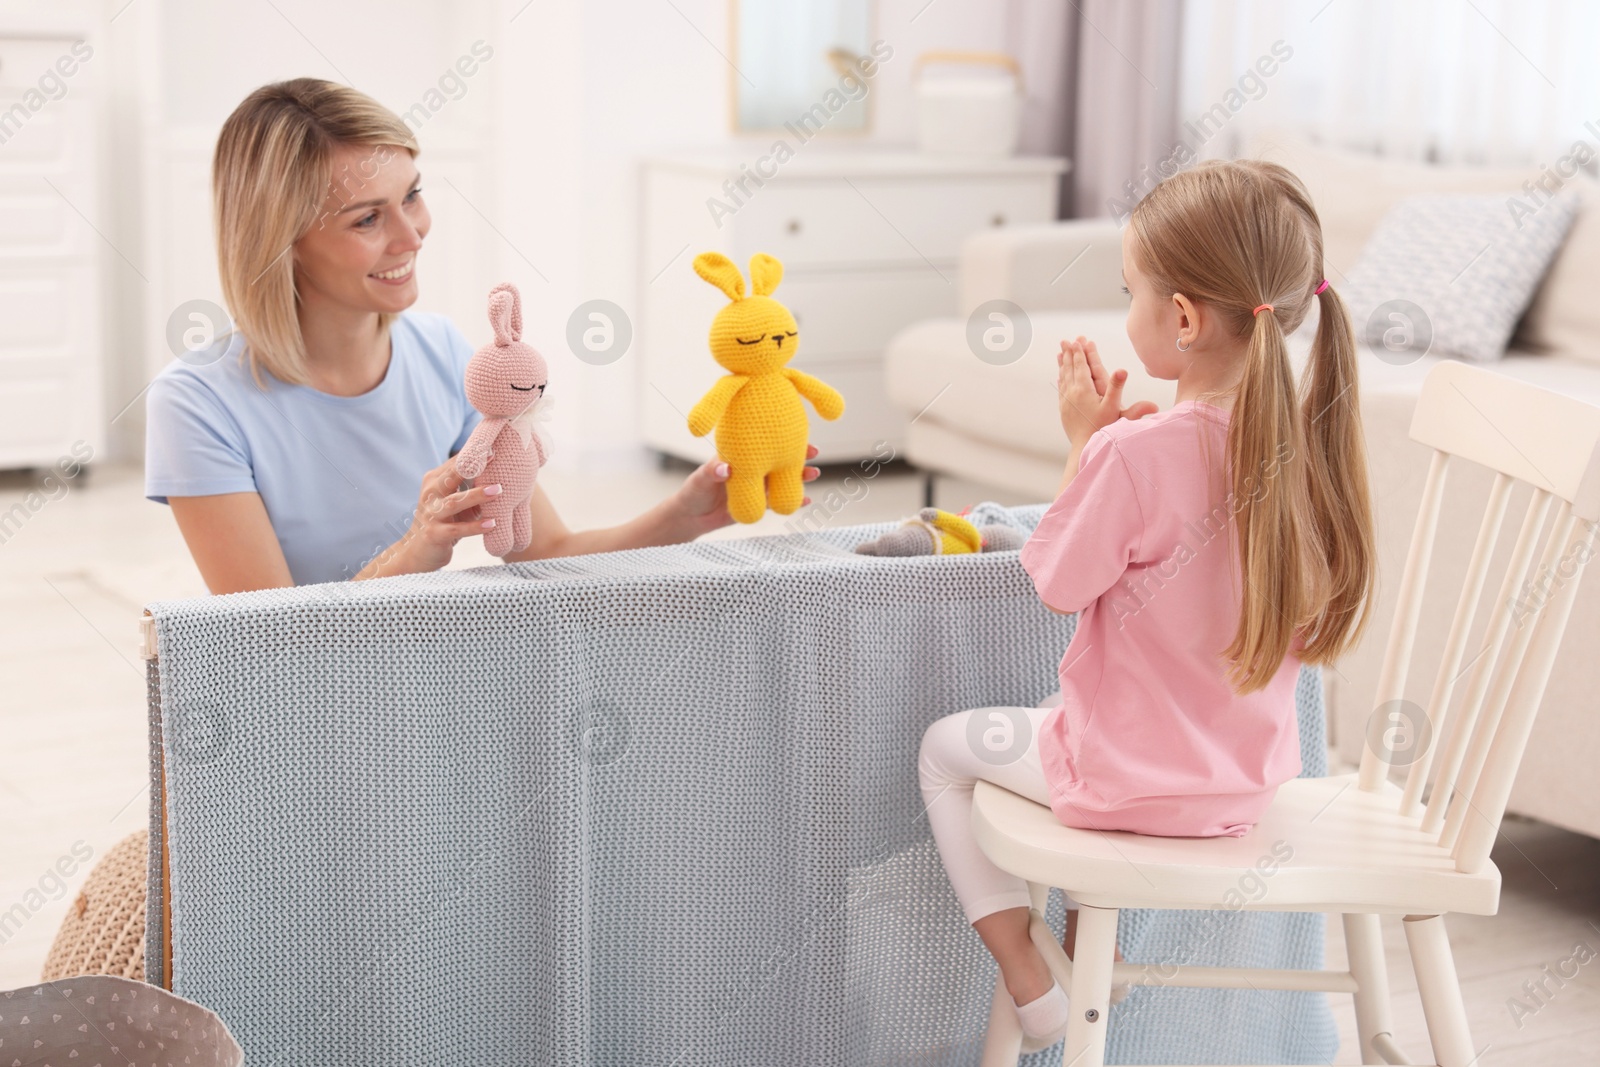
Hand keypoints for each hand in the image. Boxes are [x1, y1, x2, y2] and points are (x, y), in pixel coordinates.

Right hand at [370, 457, 501, 576]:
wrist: (418, 551)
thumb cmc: (443, 521)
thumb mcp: (455, 499)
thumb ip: (470, 485)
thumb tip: (499, 468)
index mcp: (435, 481)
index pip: (455, 463)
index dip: (474, 455)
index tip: (494, 446)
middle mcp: (430, 494)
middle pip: (451, 476)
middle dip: (473, 467)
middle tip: (496, 459)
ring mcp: (430, 514)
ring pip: (455, 502)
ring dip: (477, 495)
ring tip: (498, 491)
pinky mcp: (434, 534)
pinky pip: (457, 530)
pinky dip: (476, 526)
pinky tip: (493, 524)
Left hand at [673, 444, 821, 534]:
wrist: (692, 516)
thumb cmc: (694, 491)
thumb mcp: (701, 479)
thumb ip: (713, 472)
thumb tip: (726, 468)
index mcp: (739, 457)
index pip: (761, 444)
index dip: (778, 439)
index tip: (795, 433)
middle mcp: (751, 469)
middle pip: (777, 460)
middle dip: (796, 455)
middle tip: (814, 452)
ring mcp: (756, 486)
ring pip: (782, 479)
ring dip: (798, 477)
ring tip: (814, 474)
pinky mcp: (758, 504)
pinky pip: (778, 501)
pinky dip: (792, 500)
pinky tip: (806, 500)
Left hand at [1056, 336, 1157, 451]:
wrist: (1084, 446)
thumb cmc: (1101, 428)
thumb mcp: (1113, 408)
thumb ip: (1117, 388)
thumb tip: (1122, 370)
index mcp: (1084, 390)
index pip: (1081, 366)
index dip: (1079, 352)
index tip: (1077, 340)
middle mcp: (1072, 393)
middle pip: (1070, 368)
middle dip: (1069, 353)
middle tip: (1066, 340)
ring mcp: (1066, 401)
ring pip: (1063, 377)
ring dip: (1063, 363)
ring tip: (1060, 352)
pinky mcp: (1064, 410)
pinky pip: (1061, 389)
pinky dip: (1061, 378)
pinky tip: (1060, 375)